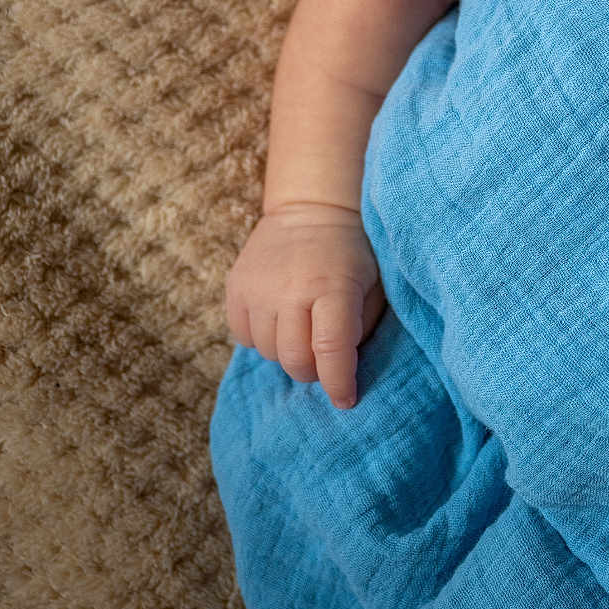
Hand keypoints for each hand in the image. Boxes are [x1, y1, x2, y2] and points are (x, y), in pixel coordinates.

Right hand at [224, 203, 385, 409]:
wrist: (311, 208)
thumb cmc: (352, 251)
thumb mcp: (374, 283)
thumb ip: (362, 327)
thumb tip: (345, 371)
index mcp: (332, 286)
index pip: (331, 350)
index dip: (338, 383)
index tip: (346, 400)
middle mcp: (290, 290)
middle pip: (295, 361)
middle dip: (314, 371)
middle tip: (325, 360)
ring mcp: (257, 289)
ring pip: (268, 353)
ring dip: (289, 353)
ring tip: (304, 329)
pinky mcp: (235, 288)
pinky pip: (244, 338)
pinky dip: (264, 339)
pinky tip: (281, 319)